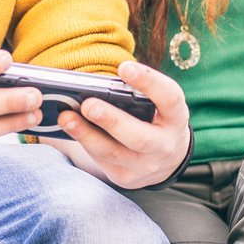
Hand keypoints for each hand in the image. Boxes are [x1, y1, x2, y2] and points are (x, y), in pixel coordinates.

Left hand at [54, 60, 191, 189]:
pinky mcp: (125, 178)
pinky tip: (70, 129)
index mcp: (176, 118)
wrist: (166, 158)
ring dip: (86, 134)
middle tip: (87, 104)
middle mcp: (165, 145)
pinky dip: (84, 143)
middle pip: (139, 137)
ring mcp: (146, 166)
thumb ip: (136, 93)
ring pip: (113, 153)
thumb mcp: (157, 104)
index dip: (149, 81)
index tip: (124, 66)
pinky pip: (101, 161)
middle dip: (111, 120)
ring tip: (66, 117)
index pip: (169, 98)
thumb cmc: (155, 118)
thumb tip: (96, 83)